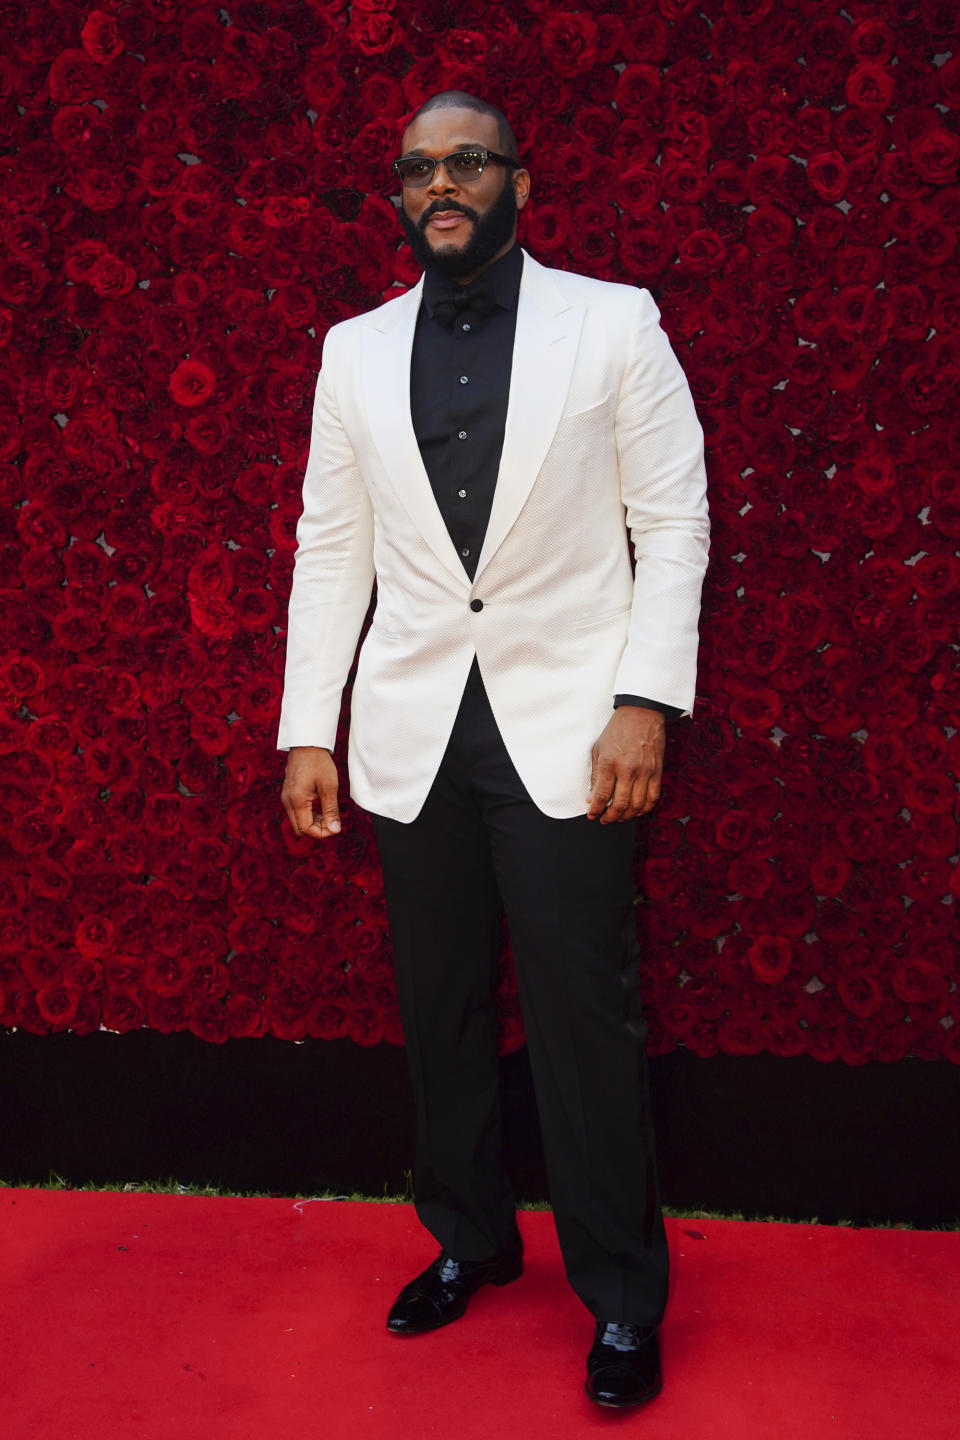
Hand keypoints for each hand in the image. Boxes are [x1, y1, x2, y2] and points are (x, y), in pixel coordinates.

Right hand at [281, 746, 340, 839]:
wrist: (306, 744)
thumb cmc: (319, 762)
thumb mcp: (329, 786)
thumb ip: (331, 810)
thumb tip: (335, 829)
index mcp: (297, 800)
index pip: (307, 829)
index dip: (322, 833)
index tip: (336, 827)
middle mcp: (287, 801)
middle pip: (300, 829)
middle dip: (317, 830)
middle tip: (332, 821)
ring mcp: (285, 797)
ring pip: (297, 822)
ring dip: (313, 823)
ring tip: (328, 813)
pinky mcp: (287, 794)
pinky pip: (295, 813)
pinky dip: (308, 815)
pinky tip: (320, 808)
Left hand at [586, 707, 665, 822]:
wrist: (642, 713)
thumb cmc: (618, 729)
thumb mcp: (599, 748)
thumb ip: (596, 775)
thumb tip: (591, 797)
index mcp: (610, 763)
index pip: (601, 795)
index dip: (595, 809)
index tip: (591, 815)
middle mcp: (628, 770)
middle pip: (620, 804)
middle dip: (610, 817)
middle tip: (604, 819)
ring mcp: (645, 772)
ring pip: (637, 805)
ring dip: (627, 815)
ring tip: (619, 817)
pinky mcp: (657, 771)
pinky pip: (653, 797)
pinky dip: (645, 808)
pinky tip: (637, 810)